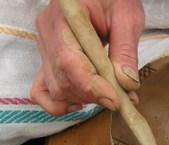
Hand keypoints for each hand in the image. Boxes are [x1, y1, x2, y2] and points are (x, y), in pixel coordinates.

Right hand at [31, 0, 143, 114]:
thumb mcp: (127, 17)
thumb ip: (126, 50)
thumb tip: (126, 84)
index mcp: (65, 17)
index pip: (69, 61)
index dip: (91, 86)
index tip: (115, 100)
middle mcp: (48, 32)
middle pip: (62, 79)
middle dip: (93, 95)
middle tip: (121, 98)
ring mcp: (44, 47)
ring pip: (55, 89)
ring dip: (84, 99)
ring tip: (110, 95)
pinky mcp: (47, 59)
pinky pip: (41, 90)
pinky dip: (59, 103)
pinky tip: (82, 102)